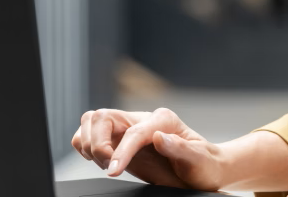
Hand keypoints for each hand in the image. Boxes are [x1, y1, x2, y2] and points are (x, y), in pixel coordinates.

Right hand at [72, 107, 225, 190]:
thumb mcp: (198, 159)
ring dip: (89, 143)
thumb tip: (159, 137)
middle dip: (98, 143)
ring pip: (92, 120)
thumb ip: (179, 148)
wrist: (202, 170)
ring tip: (105, 163)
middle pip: (103, 117)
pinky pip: (90, 133)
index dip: (120, 152)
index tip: (113, 171)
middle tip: (109, 166)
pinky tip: (99, 160)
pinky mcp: (119, 140)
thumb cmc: (203, 165)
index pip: (133, 132)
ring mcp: (128, 128)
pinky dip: (85, 145)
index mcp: (163, 120)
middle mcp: (142, 120)